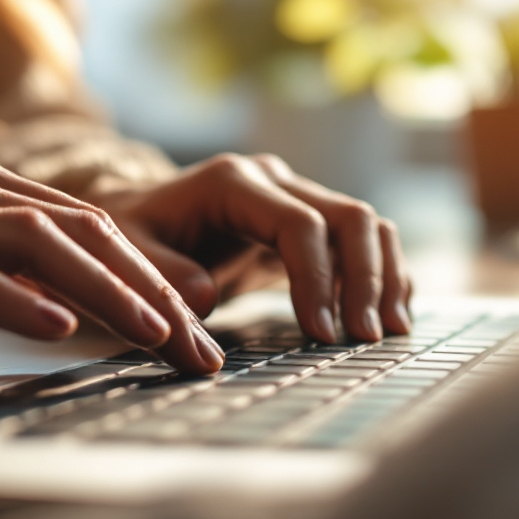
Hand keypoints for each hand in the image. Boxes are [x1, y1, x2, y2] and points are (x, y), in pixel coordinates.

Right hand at [0, 147, 223, 377]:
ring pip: (38, 243)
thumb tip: (62, 307)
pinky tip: (62, 330)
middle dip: (150, 285)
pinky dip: (21, 302)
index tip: (197, 312)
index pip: (84, 221)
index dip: (149, 266)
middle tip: (198, 339)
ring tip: (157, 333)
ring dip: (108, 292)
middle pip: (79, 228)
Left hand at [90, 154, 412, 342]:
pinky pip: (363, 242)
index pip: (298, 224)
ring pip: (367, 225)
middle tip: (365, 338)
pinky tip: (390, 316)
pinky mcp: (309, 225)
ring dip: (385, 277)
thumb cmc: (133, 236)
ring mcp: (297, 198)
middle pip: (349, 217)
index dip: (317, 279)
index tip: (321, 334)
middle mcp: (274, 181)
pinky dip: (383, 275)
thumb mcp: (127, 252)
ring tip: (388, 332)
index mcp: (233, 182)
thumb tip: (205, 297)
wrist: (139, 217)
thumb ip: (160, 273)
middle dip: (365, 279)